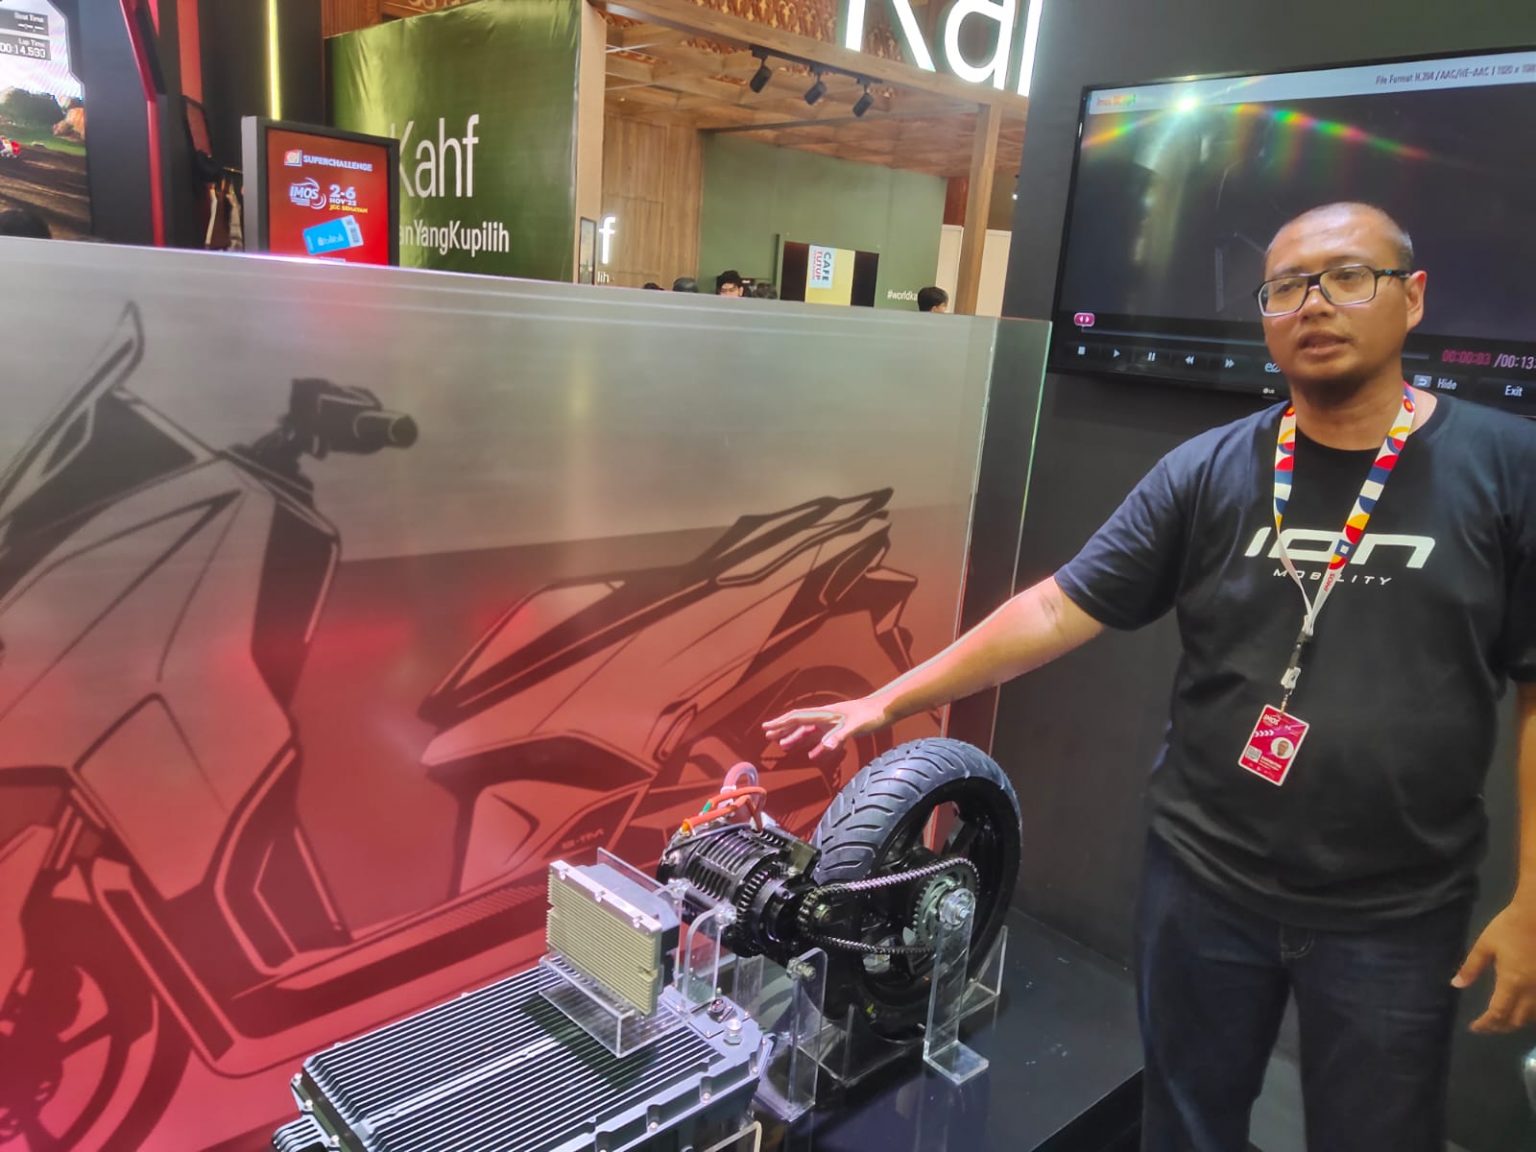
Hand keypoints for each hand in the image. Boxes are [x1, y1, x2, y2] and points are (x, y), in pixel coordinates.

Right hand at [761, 696, 888, 758]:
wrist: (886, 709)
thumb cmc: (871, 715)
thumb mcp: (855, 726)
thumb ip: (839, 736)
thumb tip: (823, 747)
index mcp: (825, 714)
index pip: (797, 717)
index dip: (781, 723)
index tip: (766, 727)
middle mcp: (826, 717)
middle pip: (799, 722)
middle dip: (783, 728)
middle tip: (767, 735)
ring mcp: (833, 723)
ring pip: (809, 731)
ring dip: (795, 737)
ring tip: (782, 745)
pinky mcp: (841, 729)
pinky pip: (823, 738)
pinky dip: (814, 746)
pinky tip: (811, 754)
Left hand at [1453, 899, 1535, 1032]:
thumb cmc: (1510, 927)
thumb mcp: (1485, 945)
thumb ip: (1471, 967)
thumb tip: (1456, 985)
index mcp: (1512, 982)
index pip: (1498, 1013)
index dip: (1486, 1024)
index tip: (1474, 1027)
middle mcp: (1532, 991)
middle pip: (1517, 1020)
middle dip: (1501, 1026)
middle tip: (1488, 1026)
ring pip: (1533, 1016)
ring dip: (1517, 1022)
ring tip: (1503, 1020)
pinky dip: (1532, 1013)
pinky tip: (1523, 1009)